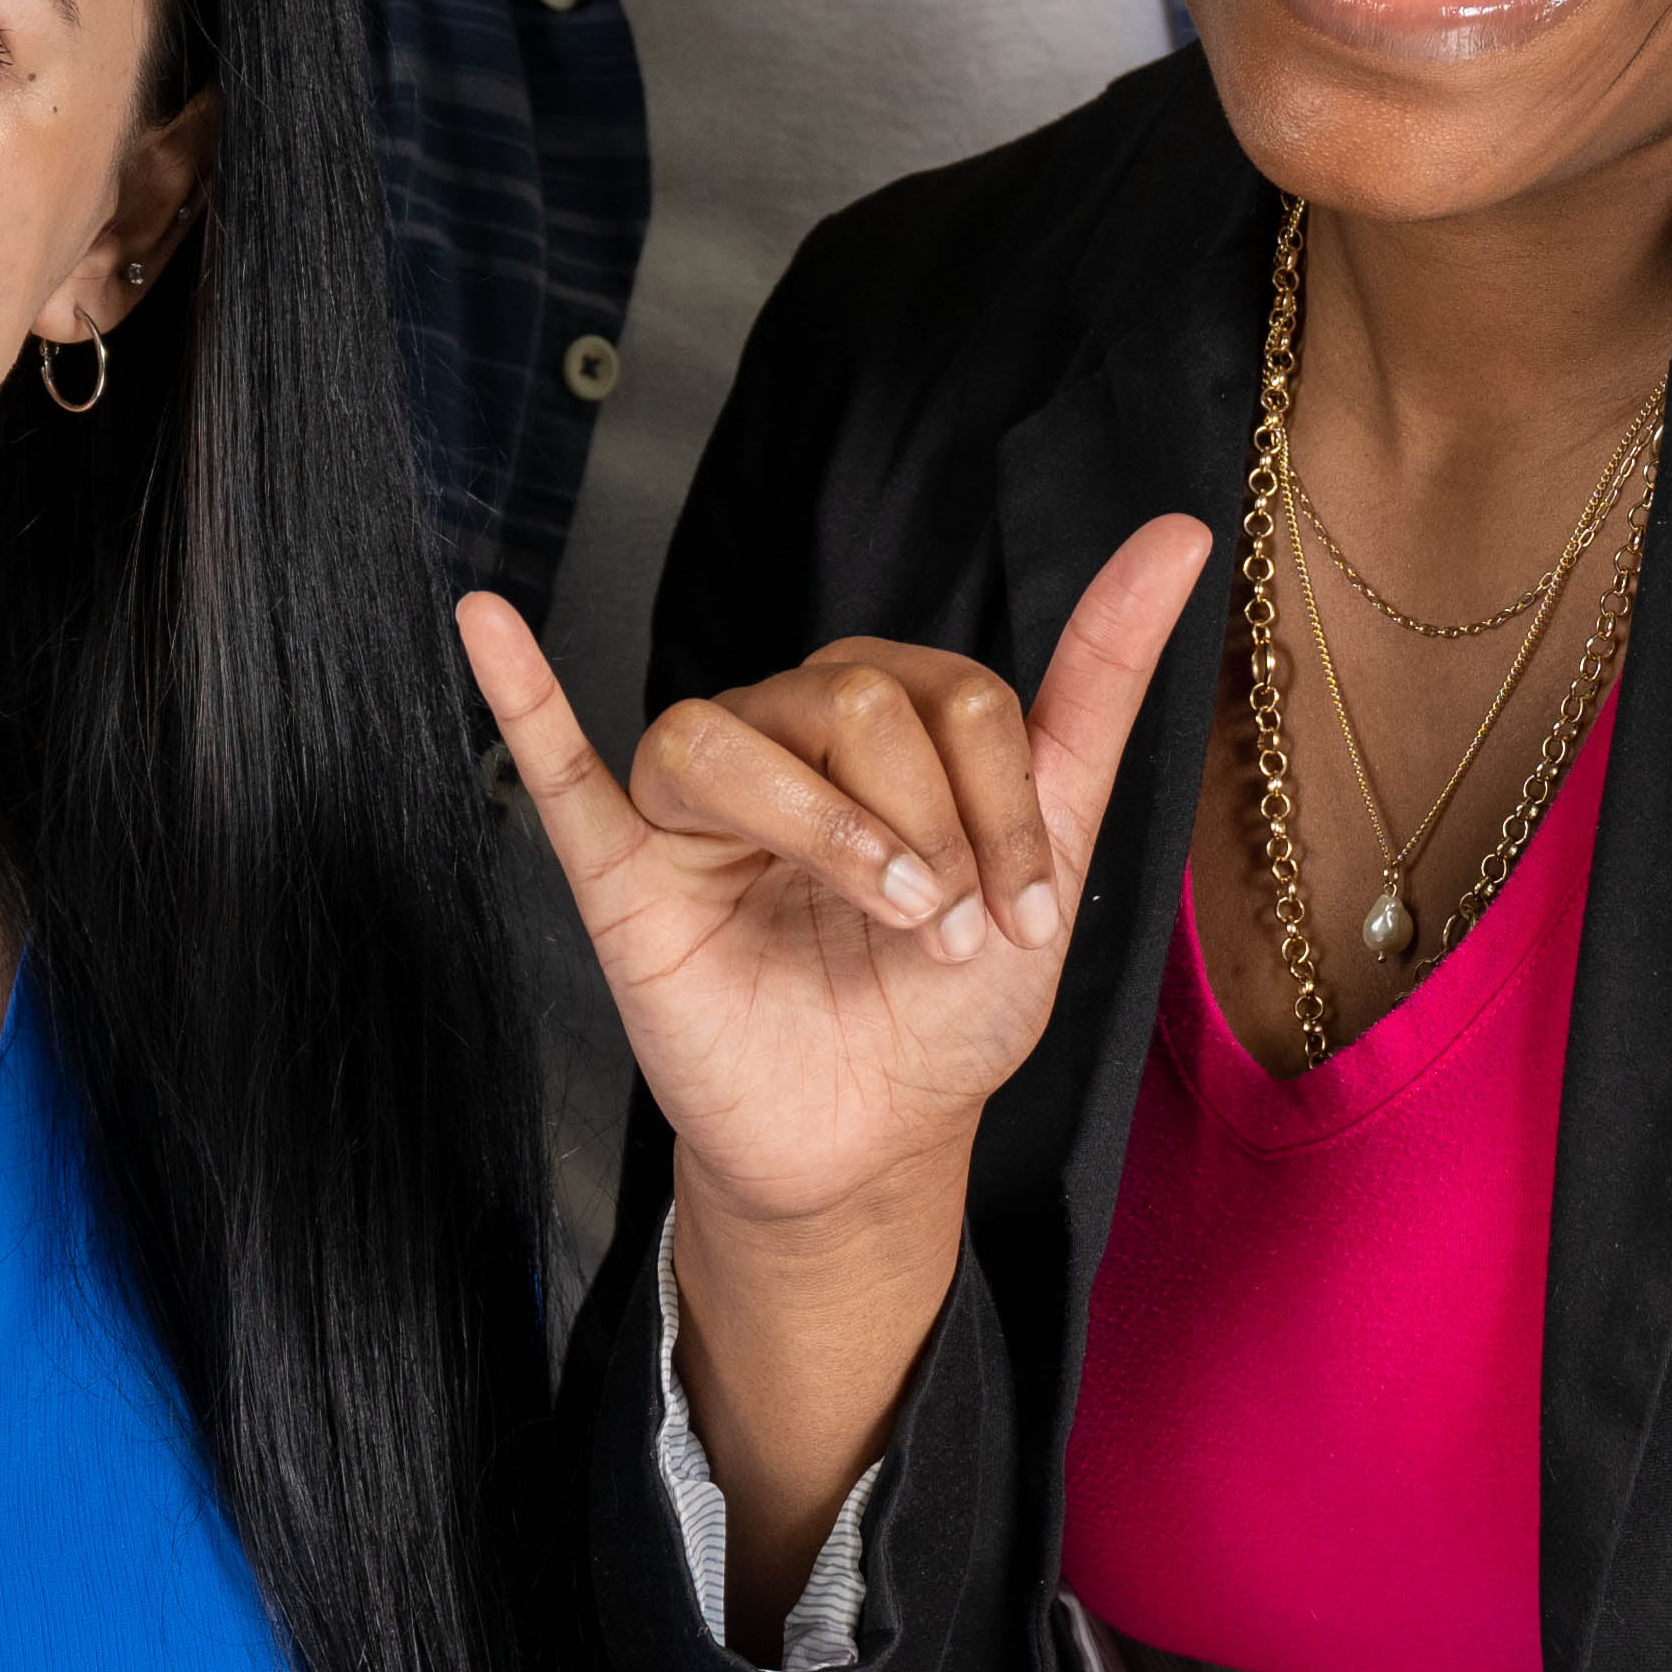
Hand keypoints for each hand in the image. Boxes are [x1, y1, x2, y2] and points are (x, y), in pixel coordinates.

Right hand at [461, 527, 1204, 1260]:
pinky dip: (522, 695)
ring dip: (824, 829)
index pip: (955, 694)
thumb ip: (1097, 687)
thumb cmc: (946, 999)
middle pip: (853, 699)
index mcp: (885, 714)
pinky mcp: (624, 869)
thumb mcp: (1050, 848)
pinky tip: (489, 622)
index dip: (1005, 806)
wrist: (872, 1140)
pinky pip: (558, 767)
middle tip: (941, 933)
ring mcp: (700, 800)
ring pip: (729, 733)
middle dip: (928, 829)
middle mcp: (787, 732)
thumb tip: (1183, 532)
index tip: (1029, 916)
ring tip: (878, 913)